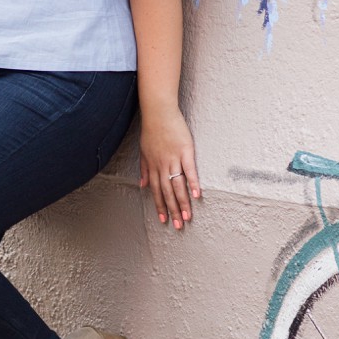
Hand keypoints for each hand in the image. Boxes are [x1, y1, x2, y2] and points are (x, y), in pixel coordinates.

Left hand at [139, 106, 200, 230]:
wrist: (158, 112)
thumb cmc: (152, 131)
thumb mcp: (144, 151)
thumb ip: (143, 169)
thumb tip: (141, 185)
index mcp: (153, 167)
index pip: (156, 191)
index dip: (160, 206)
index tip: (164, 220)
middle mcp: (162, 166)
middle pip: (167, 192)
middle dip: (172, 210)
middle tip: (178, 225)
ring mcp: (173, 159)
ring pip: (177, 185)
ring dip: (182, 202)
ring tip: (187, 217)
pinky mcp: (185, 151)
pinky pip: (189, 170)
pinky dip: (192, 183)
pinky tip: (197, 195)